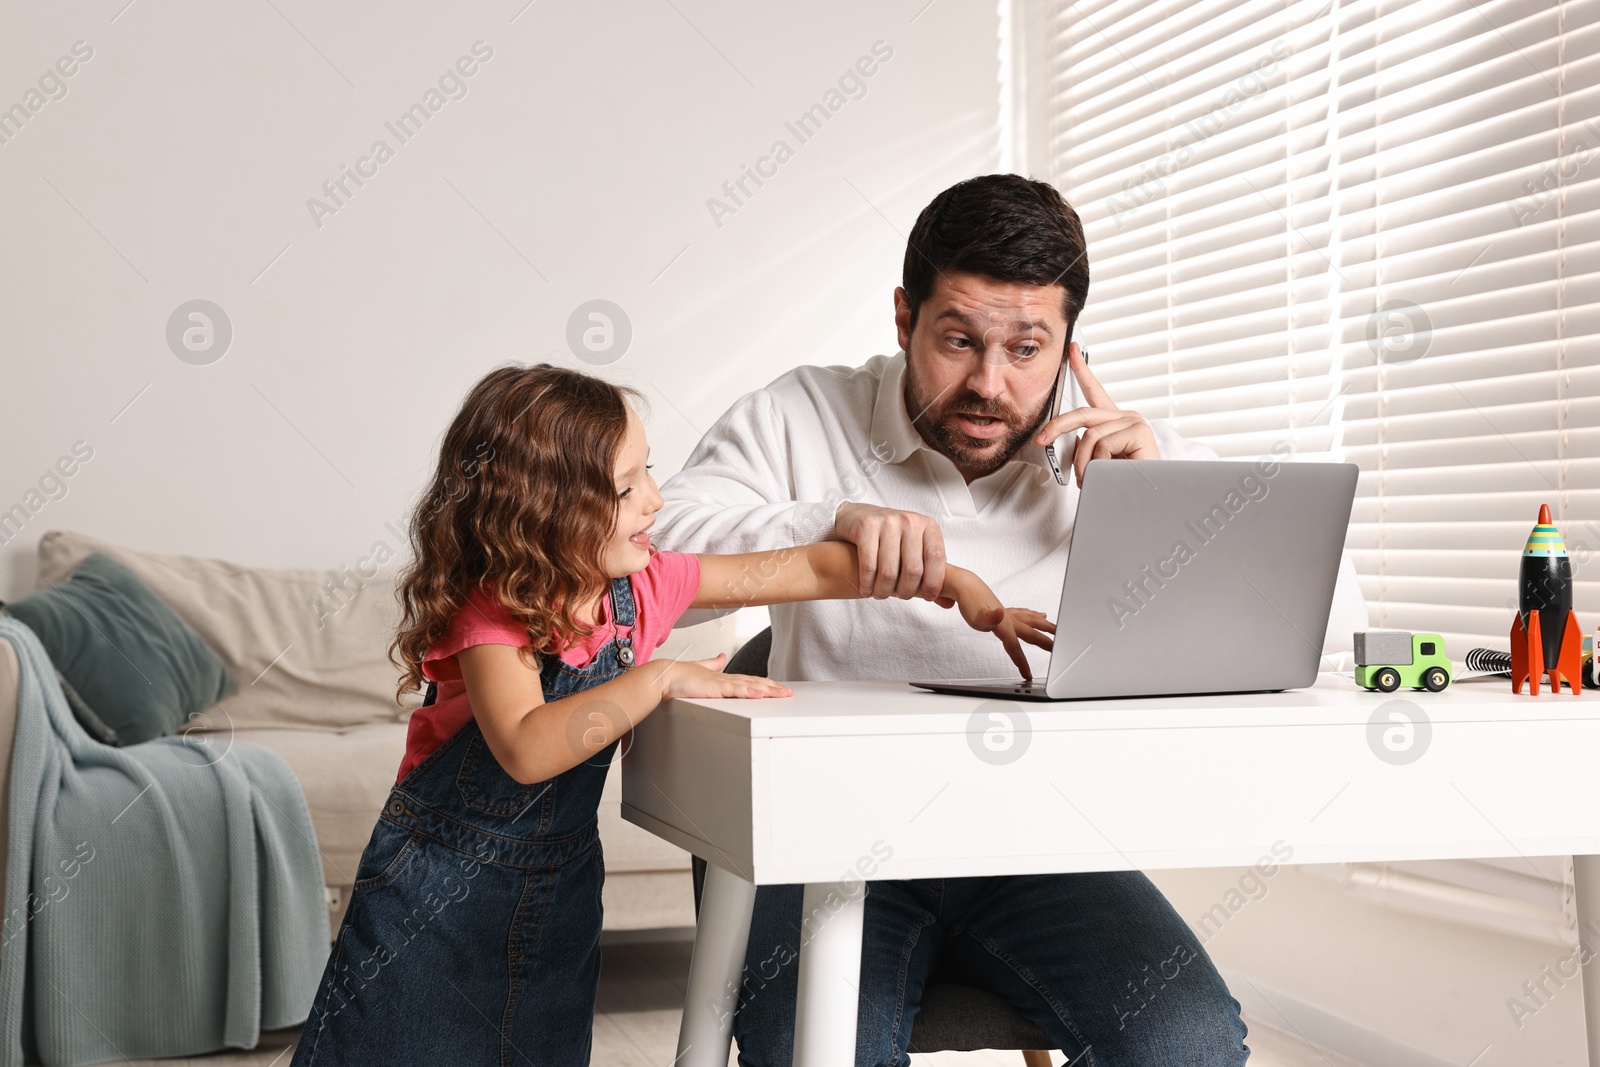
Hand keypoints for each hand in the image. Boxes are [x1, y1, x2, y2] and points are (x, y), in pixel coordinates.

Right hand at [650, 653, 793, 699]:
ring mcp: (721, 682)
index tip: (777, 687)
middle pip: (755, 683)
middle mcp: (725, 678)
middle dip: (773, 688)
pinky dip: (749, 692)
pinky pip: (735, 691)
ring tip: (782, 694)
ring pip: (750, 686)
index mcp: (723, 677)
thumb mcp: (701, 668)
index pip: (749, 680)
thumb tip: (721, 655)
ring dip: (768, 691)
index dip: (764, 683)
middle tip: (788, 693)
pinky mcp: (714, 688)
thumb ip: (712, 663)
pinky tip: (760, 695)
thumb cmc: (678, 676)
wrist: (664, 675)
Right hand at [833, 502, 946, 600]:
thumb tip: (949, 603)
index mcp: (928, 526)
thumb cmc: (891, 538)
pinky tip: (867, 589)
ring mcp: (887, 522)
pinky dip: (868, 584)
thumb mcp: (915, 548)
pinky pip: (869, 566)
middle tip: (899, 596)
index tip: (927, 596)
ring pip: (889, 571)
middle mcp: (910, 521)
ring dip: (884, 591)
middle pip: (913, 569)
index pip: (936, 558)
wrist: (857, 517)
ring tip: (880, 594)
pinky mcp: (866, 527)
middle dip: (906, 591)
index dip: (933, 582)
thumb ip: (930, 573)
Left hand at [934, 567, 1056, 679]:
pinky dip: (1034, 615)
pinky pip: (1024, 613)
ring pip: (1032, 620)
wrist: (965, 586)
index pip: (1015, 648)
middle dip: (1046, 643)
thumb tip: (999, 614)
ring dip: (1045, 626)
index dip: (1022, 662)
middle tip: (1057, 650)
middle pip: (1032, 633)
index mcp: (1004, 625)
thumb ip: (989, 618)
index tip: (1028, 675)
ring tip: (1056, 629)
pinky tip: (1039, 614)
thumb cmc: (969, 603)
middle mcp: (1010, 619)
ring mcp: (1008, 614)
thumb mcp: (975, 617)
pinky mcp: (1005, 609)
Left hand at [1033, 342, 1160, 485]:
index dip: (1081, 370)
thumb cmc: (1124, 480)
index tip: (1071, 351)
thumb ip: (1087, 445)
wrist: (1148, 496)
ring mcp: (1134, 422)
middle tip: (1042, 440)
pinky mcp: (1140, 431)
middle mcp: (1125, 417)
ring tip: (1086, 478)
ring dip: (1082, 461)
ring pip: (1090, 435)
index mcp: (1114, 422)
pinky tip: (1110, 471)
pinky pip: (1103, 444)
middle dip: (1057, 427)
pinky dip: (1098, 462)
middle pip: (1083, 414)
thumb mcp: (1099, 460)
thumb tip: (1073, 439)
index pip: (1095, 391)